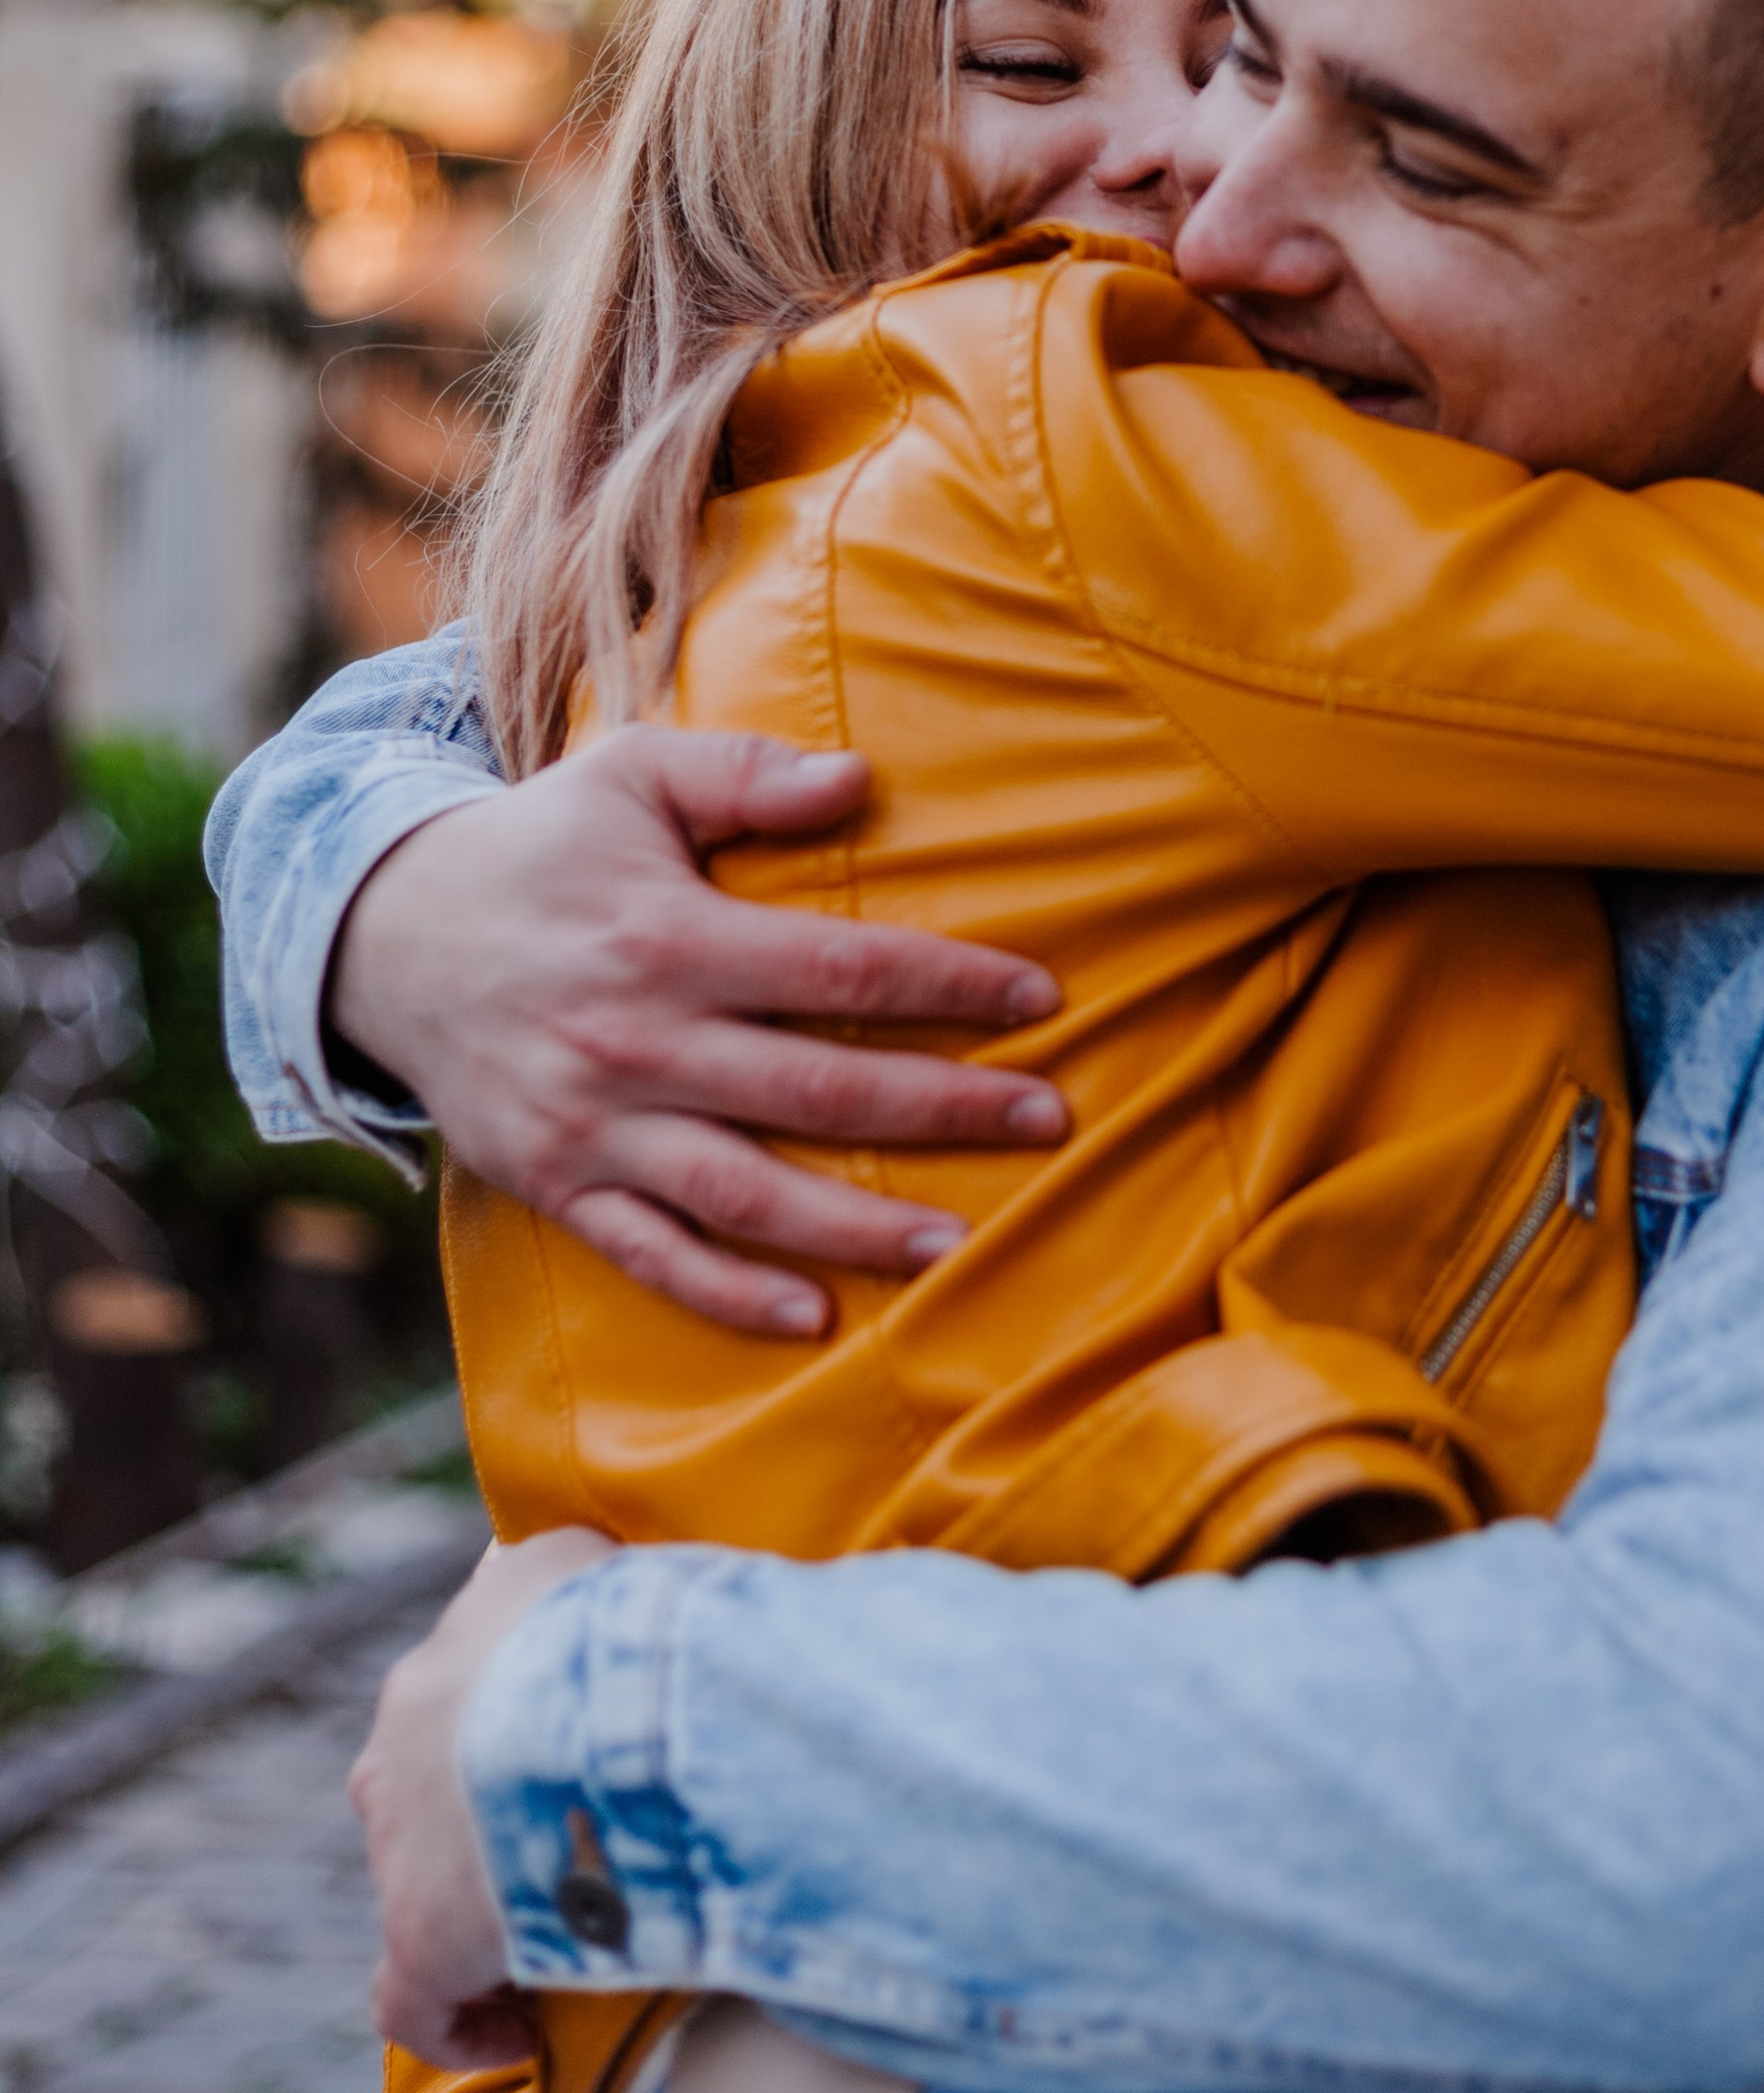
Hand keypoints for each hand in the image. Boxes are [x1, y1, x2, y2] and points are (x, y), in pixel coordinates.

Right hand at [330, 731, 1064, 1336]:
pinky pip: (651, 1255)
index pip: (837, 968)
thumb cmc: (543, 846)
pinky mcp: (554, 1183)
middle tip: (1051, 1119)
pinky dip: (729, 1294)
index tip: (1040, 997)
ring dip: (855, 1227)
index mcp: (668, 938)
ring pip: (744, 1192)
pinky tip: (813, 1318)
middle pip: (815, 1087)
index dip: (947, 983)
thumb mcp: (631, 774)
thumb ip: (747, 775)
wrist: (383, 935)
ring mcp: (592, 1124)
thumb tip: (861, 779)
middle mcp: (634, 1040)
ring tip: (957, 1244)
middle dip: (943, 1106)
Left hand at [352, 1528, 615, 2070]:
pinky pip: (413, 2001)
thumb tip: (611, 1595)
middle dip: (492, 1824)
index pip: (468, 1692)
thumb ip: (580, 1579)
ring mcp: (398, 1840)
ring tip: (570, 1937)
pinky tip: (521, 2035)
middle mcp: (404, 1735)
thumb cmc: (623, 1623)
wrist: (600, 1702)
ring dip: (483, 1910)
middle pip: (431, 1787)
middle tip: (578, 1853)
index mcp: (454, 1646)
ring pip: (421, 1885)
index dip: (520, 1737)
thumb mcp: (594, 1564)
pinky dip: (461, 2021)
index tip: (580, 1768)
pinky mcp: (417, 1935)